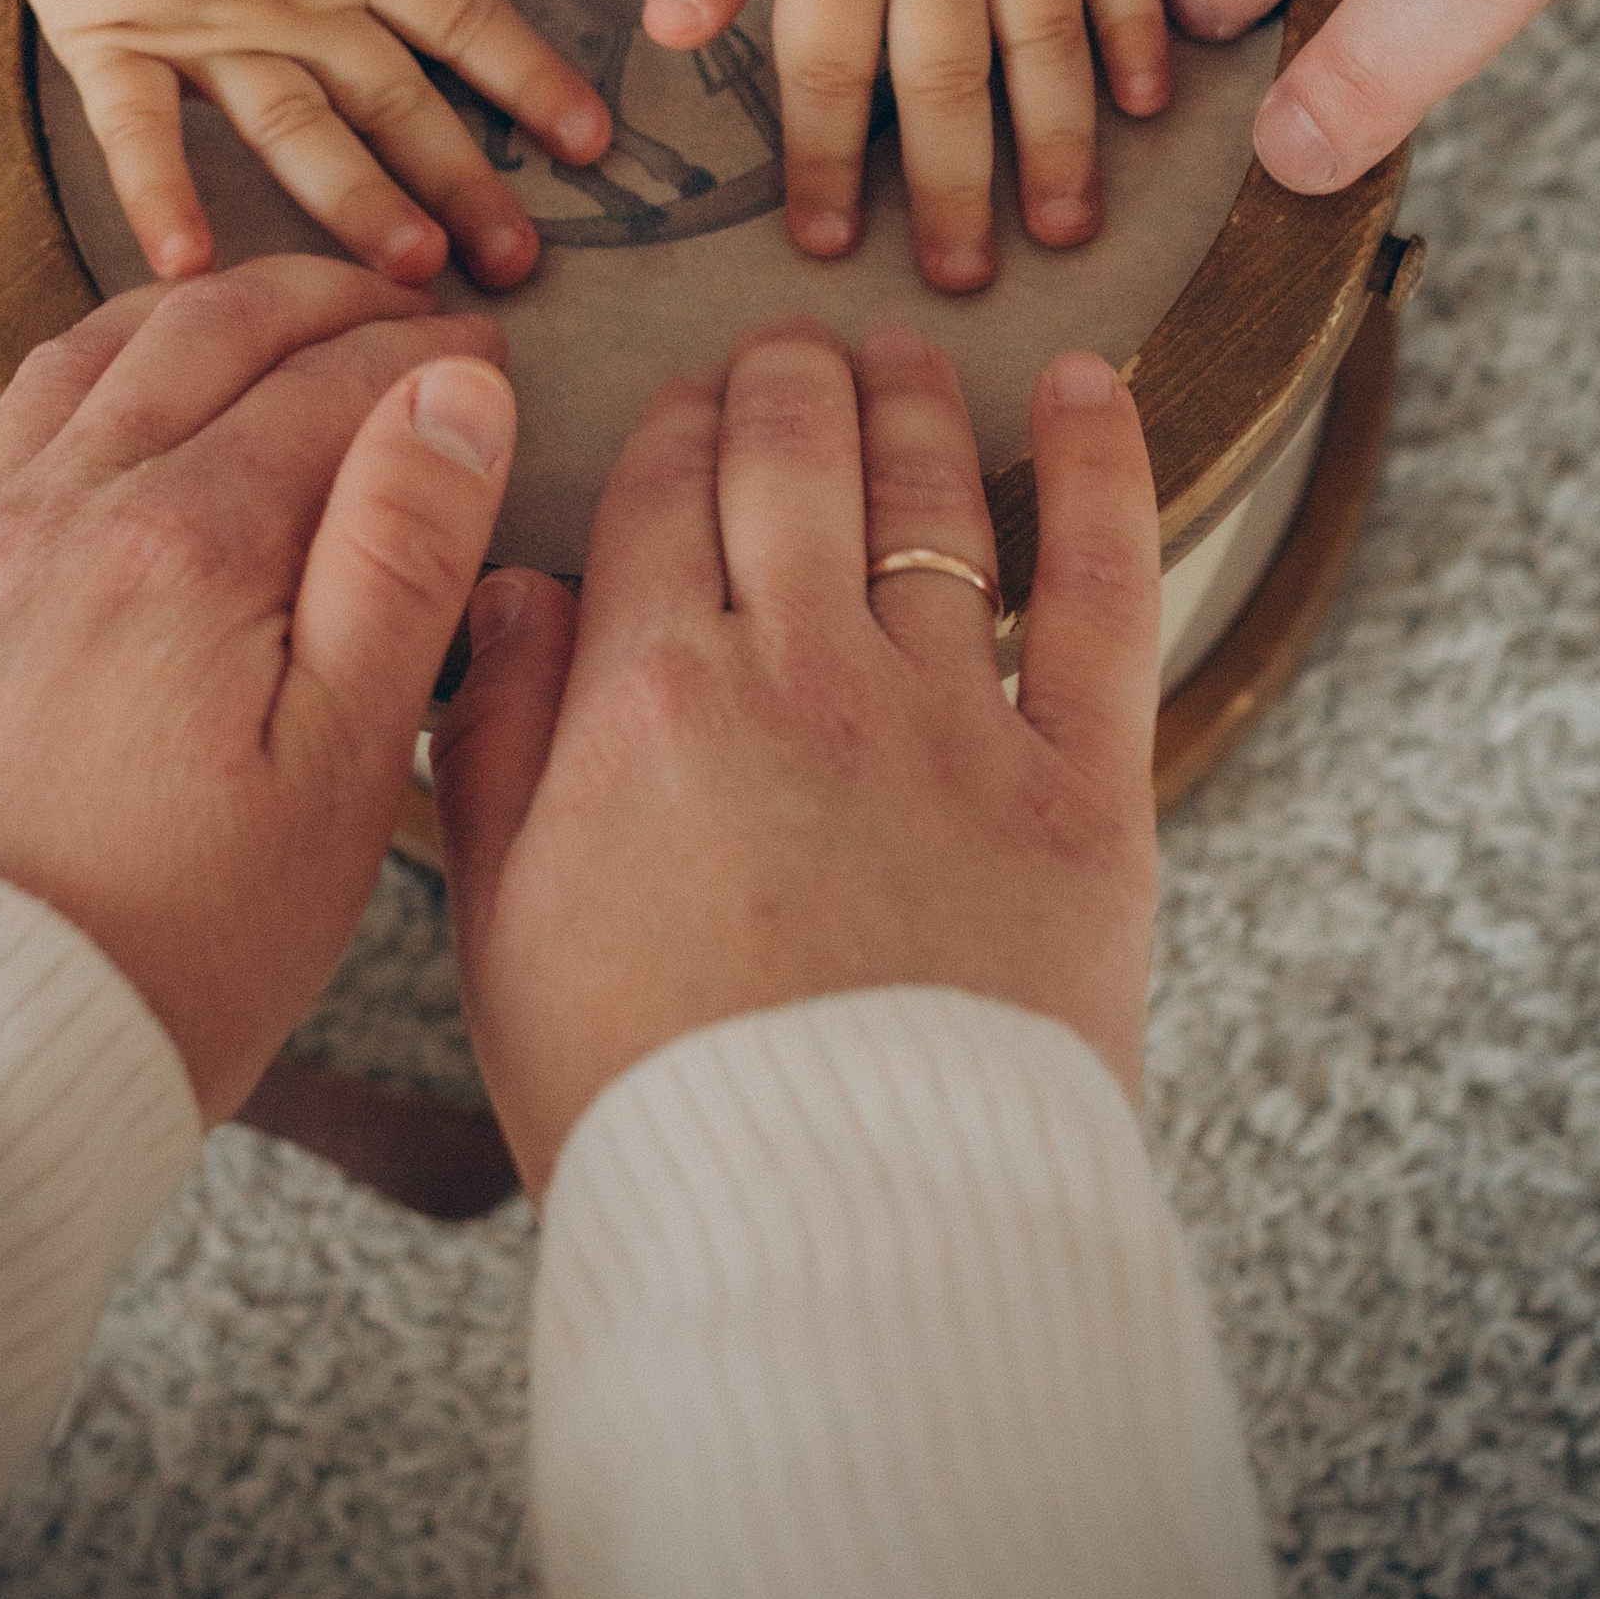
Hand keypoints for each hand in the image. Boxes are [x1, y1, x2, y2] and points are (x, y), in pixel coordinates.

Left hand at [0, 236, 516, 1116]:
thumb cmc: (169, 955)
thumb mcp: (342, 775)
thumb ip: (401, 561)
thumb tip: (453, 392)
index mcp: (201, 546)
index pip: (340, 394)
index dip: (428, 362)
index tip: (488, 358)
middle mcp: (70, 515)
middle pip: (209, 349)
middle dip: (320, 305)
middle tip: (395, 304)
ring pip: (68, 368)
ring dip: (165, 305)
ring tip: (239, 288)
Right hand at [18, 0, 611, 290]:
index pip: (465, 20)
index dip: (531, 79)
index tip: (591, 144)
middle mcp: (298, 4)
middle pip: (395, 100)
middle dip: (462, 182)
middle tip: (518, 265)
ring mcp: (208, 32)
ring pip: (295, 132)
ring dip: (355, 205)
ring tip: (411, 273)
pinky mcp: (116, 42)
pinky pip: (137, 132)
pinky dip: (156, 198)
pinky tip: (187, 272)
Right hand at [434, 323, 1159, 1200]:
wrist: (831, 1244)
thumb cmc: (648, 1102)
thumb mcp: (504, 925)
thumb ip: (497, 737)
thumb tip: (512, 587)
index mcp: (649, 697)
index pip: (665, 489)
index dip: (679, 423)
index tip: (691, 402)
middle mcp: (799, 672)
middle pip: (792, 454)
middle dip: (786, 378)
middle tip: (792, 354)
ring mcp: (949, 718)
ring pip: (929, 491)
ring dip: (911, 399)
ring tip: (905, 359)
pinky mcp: (1079, 784)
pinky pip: (1101, 584)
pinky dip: (1102, 463)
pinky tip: (1093, 384)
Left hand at [641, 0, 1169, 292]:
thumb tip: (673, 40)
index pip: (826, 84)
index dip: (822, 171)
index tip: (828, 246)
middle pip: (943, 96)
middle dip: (950, 197)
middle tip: (963, 279)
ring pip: (1043, 52)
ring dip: (1056, 148)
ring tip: (1066, 228)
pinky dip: (1139, 33)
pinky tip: (1151, 101)